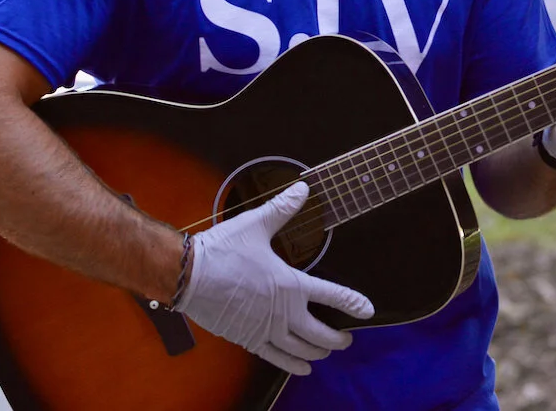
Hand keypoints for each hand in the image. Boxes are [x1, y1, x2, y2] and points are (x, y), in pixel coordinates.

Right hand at [173, 181, 373, 374]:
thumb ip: (282, 208)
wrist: (187, 274)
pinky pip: (276, 357)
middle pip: (320, 333)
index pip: (332, 296)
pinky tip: (303, 368)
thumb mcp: (256, 224)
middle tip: (348, 339)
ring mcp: (265, 328)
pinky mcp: (247, 338)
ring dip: (319, 352)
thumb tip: (302, 188)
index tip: (367, 310)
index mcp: (289, 284)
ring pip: (301, 349)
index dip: (353, 303)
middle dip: (338, 338)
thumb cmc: (222, 249)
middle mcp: (282, 312)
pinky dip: (293, 364)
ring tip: (328, 351)